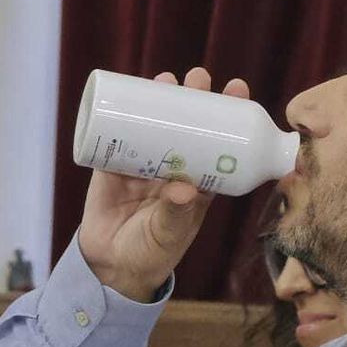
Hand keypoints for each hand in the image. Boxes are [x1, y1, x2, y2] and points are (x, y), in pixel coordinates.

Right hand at [78, 68, 250, 300]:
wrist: (110, 267)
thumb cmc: (151, 254)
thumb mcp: (168, 234)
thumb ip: (176, 212)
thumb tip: (184, 187)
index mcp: (198, 182)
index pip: (219, 142)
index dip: (229, 116)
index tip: (236, 90)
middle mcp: (173, 167)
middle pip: (188, 124)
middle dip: (194, 98)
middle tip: (197, 78)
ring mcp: (142, 164)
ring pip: (155, 123)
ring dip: (160, 99)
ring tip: (165, 79)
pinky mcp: (112, 167)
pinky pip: (118, 136)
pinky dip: (121, 116)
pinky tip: (126, 95)